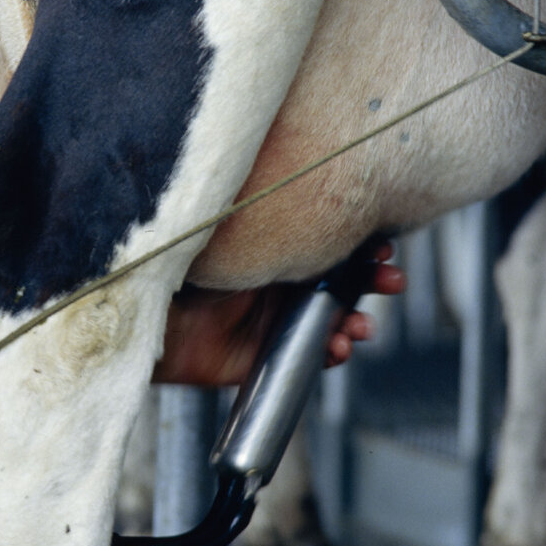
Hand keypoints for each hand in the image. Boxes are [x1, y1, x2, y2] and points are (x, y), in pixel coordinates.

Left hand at [152, 241, 403, 385]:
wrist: (153, 321)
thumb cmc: (183, 270)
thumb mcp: (230, 238)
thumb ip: (264, 220)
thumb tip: (306, 187)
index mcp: (275, 251)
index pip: (329, 245)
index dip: (361, 247)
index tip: (383, 247)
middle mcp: (281, 286)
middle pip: (343, 284)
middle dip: (373, 283)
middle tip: (391, 282)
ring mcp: (277, 323)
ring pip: (337, 322)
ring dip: (358, 323)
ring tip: (360, 326)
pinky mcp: (269, 358)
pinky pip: (315, 358)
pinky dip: (334, 354)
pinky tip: (339, 348)